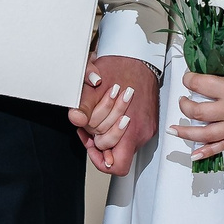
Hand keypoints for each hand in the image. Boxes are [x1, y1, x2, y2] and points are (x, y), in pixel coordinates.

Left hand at [74, 56, 158, 175]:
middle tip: (89, 131)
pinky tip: (108, 116)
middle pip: (116, 154)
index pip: (118, 166)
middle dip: (99, 143)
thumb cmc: (120, 68)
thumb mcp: (95, 87)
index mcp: (131, 128)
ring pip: (123, 144)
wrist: (139, 57)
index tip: (90, 146)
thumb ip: (84, 107)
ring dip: (107, 134)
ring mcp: (147, 128)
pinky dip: (117, 128)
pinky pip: (130, 135)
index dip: (100, 160)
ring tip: (97, 120)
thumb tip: (75, 119)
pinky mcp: (148, 123)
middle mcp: (141, 132)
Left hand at [172, 60, 223, 164]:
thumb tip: (209, 67)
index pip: (198, 84)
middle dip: (184, 105)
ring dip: (186, 131)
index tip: (188, 77)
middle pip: (196, 112)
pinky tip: (194, 154)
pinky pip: (223, 146)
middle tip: (183, 99)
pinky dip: (206, 151)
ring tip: (174, 129)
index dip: (188, 79)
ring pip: (204, 134)